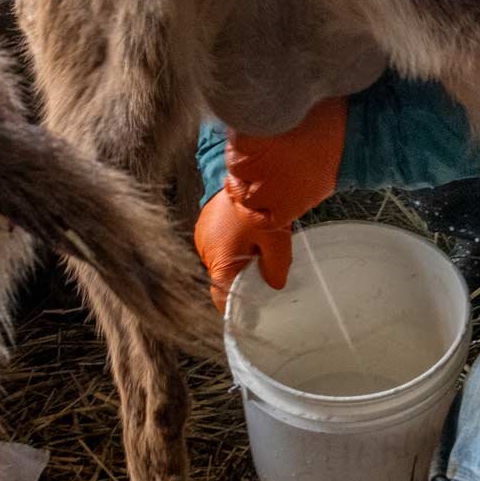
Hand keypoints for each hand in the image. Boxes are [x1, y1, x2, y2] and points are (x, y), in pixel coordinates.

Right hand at [193, 96, 346, 307]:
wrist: (246, 169)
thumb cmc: (258, 206)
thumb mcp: (276, 241)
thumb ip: (275, 269)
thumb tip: (274, 286)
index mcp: (219, 261)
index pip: (222, 298)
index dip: (237, 308)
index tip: (251, 311)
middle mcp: (205, 250)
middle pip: (223, 278)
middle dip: (242, 278)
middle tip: (264, 270)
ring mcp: (203, 234)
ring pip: (222, 260)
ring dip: (238, 259)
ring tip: (259, 246)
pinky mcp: (206, 222)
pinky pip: (219, 243)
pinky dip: (233, 244)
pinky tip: (249, 234)